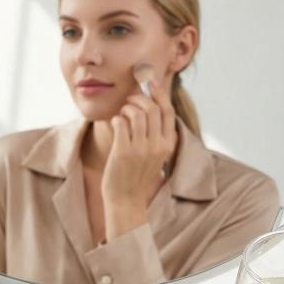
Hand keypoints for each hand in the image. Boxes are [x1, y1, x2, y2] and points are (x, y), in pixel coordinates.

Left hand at [101, 79, 177, 239]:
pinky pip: (120, 123)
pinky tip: (115, 123)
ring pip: (136, 113)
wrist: (126, 201)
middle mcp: (157, 145)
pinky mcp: (123, 153)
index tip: (150, 82)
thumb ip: (156, 135)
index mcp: (168, 144)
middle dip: (138, 98)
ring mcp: (140, 149)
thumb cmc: (137, 176)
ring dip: (126, 108)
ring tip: (121, 113)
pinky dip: (116, 118)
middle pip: (152, 108)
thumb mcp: (154, 155)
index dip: (159, 92)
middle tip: (129, 100)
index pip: (167, 110)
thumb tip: (150, 106)